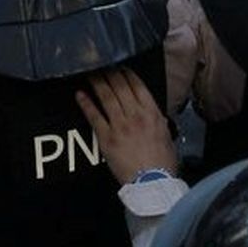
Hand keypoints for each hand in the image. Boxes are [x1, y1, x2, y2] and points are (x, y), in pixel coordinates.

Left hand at [76, 68, 176, 185]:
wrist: (153, 183)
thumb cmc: (163, 163)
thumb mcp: (167, 136)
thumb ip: (159, 121)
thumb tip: (154, 113)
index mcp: (152, 113)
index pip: (138, 86)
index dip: (127, 73)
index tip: (120, 66)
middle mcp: (136, 115)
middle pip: (120, 87)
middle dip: (110, 72)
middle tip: (101, 63)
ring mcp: (120, 125)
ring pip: (106, 97)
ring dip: (97, 82)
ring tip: (89, 73)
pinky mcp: (107, 138)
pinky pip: (94, 116)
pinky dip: (86, 103)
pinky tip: (80, 94)